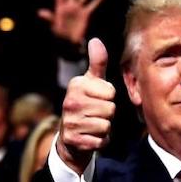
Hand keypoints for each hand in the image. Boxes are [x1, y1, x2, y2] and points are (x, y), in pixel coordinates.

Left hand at [38, 0, 105, 45]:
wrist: (70, 42)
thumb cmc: (60, 34)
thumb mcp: (54, 25)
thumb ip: (49, 17)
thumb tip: (40, 12)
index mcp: (61, 7)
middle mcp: (70, 6)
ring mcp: (78, 9)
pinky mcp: (85, 14)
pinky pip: (92, 6)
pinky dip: (97, 0)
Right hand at [57, 38, 114, 174]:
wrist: (71, 138)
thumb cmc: (86, 105)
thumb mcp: (91, 83)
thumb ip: (97, 63)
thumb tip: (96, 40)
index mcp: (76, 85)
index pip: (111, 92)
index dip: (109, 98)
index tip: (97, 99)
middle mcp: (70, 102)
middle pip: (110, 109)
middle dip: (107, 114)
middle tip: (95, 115)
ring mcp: (70, 122)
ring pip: (106, 125)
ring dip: (104, 129)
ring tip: (92, 126)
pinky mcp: (73, 140)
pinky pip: (101, 140)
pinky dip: (100, 141)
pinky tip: (90, 137)